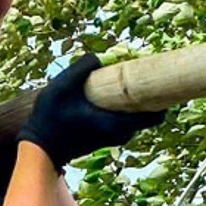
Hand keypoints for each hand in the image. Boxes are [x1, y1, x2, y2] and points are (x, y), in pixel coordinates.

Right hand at [15, 54, 167, 171]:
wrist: (40, 148)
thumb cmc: (50, 119)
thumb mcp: (60, 87)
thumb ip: (81, 69)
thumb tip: (99, 57)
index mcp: (115, 123)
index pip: (155, 116)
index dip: (165, 97)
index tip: (164, 78)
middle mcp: (120, 133)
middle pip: (149, 114)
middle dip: (151, 94)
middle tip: (146, 72)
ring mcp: (114, 137)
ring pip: (136, 116)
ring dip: (136, 99)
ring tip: (130, 79)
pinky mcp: (107, 137)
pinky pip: (126, 119)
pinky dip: (126, 106)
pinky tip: (117, 91)